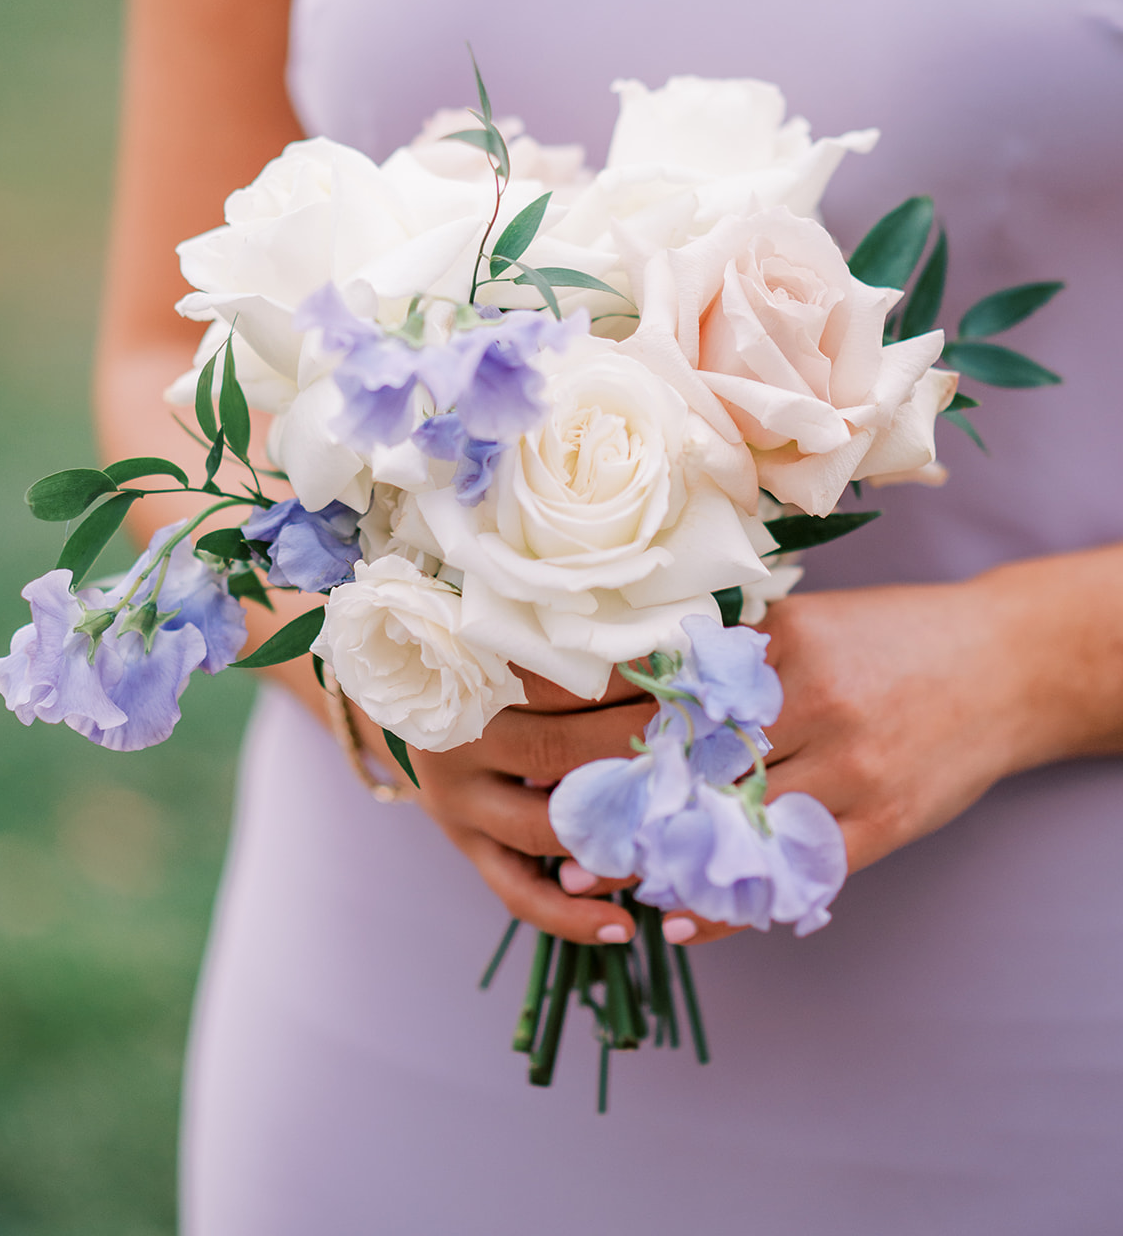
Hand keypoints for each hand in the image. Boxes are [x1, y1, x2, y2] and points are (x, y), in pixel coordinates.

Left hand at [315, 546, 1122, 948]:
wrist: (1006, 663)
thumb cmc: (895, 634)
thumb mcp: (807, 618)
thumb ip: (729, 647)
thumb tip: (634, 675)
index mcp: (777, 644)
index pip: (665, 685)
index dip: (595, 716)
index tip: (533, 739)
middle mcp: (805, 702)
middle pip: (683, 757)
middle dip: (605, 792)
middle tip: (543, 820)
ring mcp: (845, 767)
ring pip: (727, 824)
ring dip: (652, 859)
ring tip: (587, 883)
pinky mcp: (878, 822)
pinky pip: (789, 873)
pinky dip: (730, 904)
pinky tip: (677, 921)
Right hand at [347, 667, 659, 944]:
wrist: (415, 698)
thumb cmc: (486, 657)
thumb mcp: (509, 640)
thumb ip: (568, 651)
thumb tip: (667, 658)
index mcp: (470, 678)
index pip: (558, 682)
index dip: (625, 682)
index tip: (682, 679)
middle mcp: (457, 745)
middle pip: (555, 752)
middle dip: (633, 750)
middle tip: (696, 747)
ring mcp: (457, 804)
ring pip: (542, 830)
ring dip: (614, 836)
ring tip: (673, 833)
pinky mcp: (467, 845)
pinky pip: (517, 893)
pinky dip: (571, 917)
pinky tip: (624, 927)